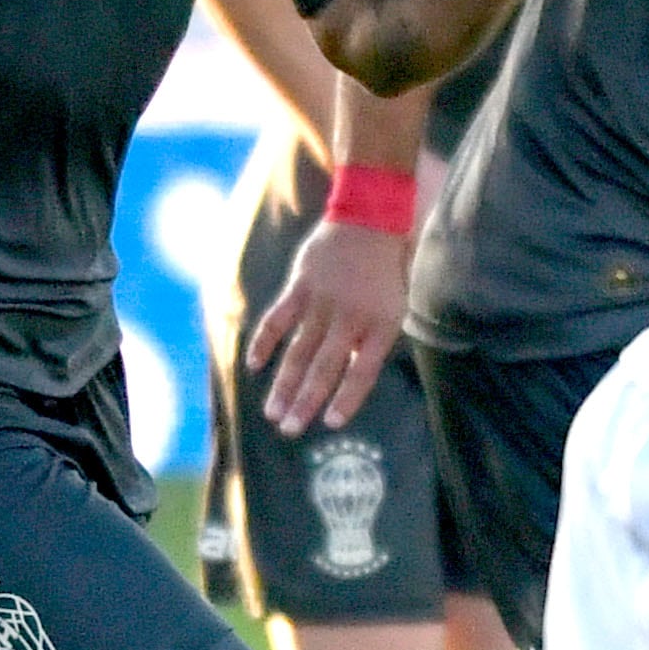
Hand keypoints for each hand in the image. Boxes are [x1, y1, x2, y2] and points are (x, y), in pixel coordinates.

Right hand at [247, 213, 410, 433]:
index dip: (346, 400)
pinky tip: (255, 366)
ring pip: (299, 352)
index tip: (330, 424)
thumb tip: (346, 373)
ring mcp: (324, 303)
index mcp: (381, 326)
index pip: (361, 373)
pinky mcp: (301, 286)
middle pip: (325, 369)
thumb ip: (371, 340)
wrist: (372, 218)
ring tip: (272, 413)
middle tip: (290, 431)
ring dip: (284, 385)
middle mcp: (351, 319)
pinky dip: (265, 342)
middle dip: (306, 403)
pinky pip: (278, 319)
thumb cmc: (386, 269)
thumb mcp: (393, 307)